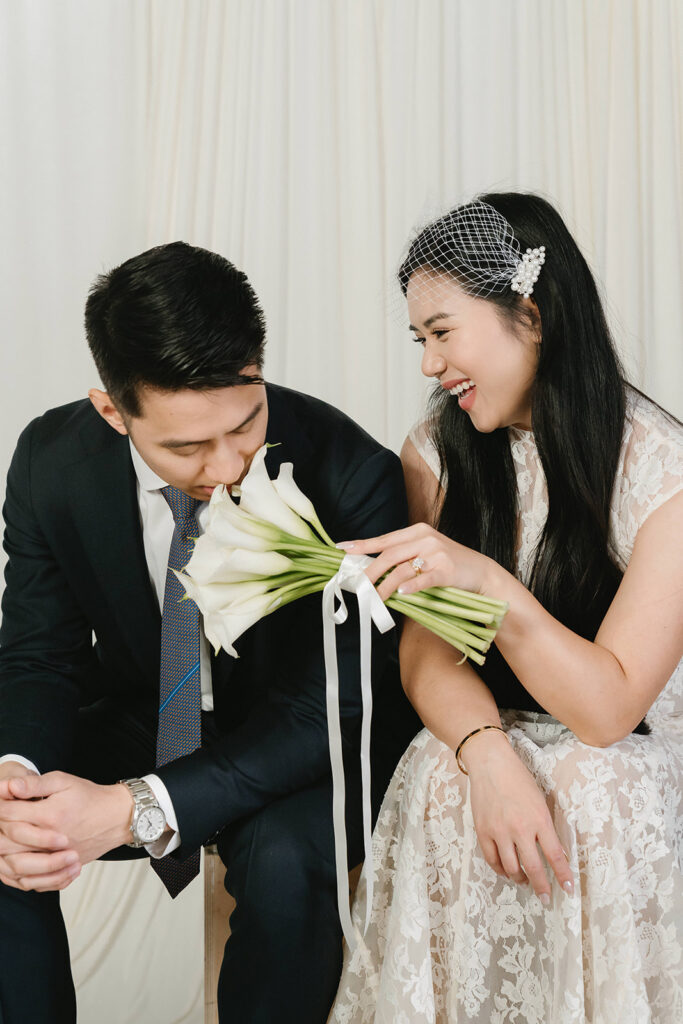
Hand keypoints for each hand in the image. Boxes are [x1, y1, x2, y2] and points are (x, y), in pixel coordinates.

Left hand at [0, 772, 132, 892]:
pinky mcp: (61, 868)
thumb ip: (35, 784)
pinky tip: (14, 864)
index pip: (9, 814)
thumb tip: (8, 785)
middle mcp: (50, 840)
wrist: (118, 817)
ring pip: (15, 866)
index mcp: (49, 815)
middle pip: (6, 843)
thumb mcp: (63, 782)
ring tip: (2, 842)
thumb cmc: (91, 797)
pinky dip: (18, 875)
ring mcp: (56, 858)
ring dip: (3, 855)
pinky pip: (32, 882)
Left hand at [338, 523, 500, 600]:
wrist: (481, 572)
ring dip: (385, 586)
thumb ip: (404, 555)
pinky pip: (423, 580)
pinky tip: (401, 594)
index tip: (343, 549)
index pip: (385, 539)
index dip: (363, 545)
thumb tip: (374, 568)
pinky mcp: (446, 571)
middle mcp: (425, 539)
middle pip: (390, 555)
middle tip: (358, 585)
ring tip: (375, 598)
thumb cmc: (449, 564)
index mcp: (418, 531)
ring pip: (402, 569)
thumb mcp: (426, 551)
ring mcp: (436, 554)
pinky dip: (410, 587)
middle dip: (370, 571)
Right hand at [464, 730, 573, 902]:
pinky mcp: (483, 831)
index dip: (563, 876)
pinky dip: (500, 870)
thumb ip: (546, 827)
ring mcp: (499, 831)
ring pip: (511, 868)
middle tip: (545, 898)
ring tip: (524, 881)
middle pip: (533, 867)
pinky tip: (506, 871)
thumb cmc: (519, 779)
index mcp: (539, 819)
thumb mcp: (540, 801)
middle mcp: (520, 828)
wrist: (490, 763)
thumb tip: (555, 852)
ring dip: (520, 879)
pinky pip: (492, 859)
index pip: (555, 855)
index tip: (569, 890)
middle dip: (542, 887)